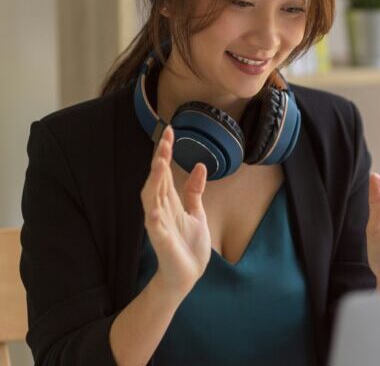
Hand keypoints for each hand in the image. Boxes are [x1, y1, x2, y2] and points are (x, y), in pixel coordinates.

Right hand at [140, 125, 210, 297]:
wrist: (187, 275)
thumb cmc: (188, 245)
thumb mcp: (197, 213)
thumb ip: (194, 191)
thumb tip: (200, 166)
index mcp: (170, 201)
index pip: (166, 171)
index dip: (166, 152)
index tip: (171, 131)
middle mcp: (161, 209)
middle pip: (158, 179)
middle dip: (160, 159)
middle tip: (166, 138)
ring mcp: (159, 224)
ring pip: (152, 198)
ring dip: (155, 180)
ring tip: (160, 162)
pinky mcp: (162, 241)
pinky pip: (155, 228)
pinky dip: (154, 218)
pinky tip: (154, 209)